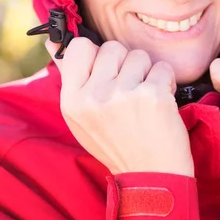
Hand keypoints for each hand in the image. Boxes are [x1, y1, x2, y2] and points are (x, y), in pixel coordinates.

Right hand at [46, 38, 193, 175]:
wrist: (151, 177)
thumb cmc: (116, 145)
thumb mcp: (81, 119)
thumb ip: (71, 79)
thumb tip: (53, 41)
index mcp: (72, 101)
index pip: (79, 47)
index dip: (97, 54)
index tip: (107, 70)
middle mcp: (94, 97)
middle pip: (112, 48)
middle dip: (126, 64)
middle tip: (129, 90)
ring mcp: (123, 95)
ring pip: (139, 55)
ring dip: (147, 72)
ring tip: (145, 97)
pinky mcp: (152, 95)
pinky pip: (162, 67)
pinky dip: (166, 81)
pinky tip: (161, 102)